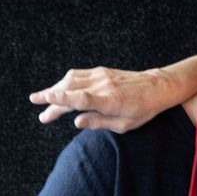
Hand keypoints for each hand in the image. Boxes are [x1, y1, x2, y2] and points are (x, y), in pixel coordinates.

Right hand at [29, 67, 172, 132]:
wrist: (157, 87)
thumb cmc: (143, 109)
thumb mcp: (124, 124)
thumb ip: (99, 123)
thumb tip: (76, 122)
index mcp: (110, 101)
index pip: (81, 99)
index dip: (61, 99)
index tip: (45, 99)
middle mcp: (103, 85)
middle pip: (70, 90)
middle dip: (51, 99)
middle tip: (39, 111)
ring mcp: (101, 75)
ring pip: (70, 80)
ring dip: (55, 89)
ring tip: (43, 100)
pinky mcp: (101, 71)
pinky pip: (78, 75)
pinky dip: (65, 82)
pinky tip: (59, 89)